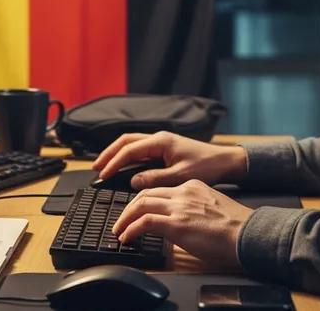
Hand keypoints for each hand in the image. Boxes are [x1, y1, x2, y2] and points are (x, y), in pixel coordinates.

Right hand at [92, 131, 247, 189]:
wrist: (224, 161)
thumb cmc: (206, 166)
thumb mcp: (180, 176)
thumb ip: (155, 178)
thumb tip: (132, 181)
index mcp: (160, 141)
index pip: (129, 149)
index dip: (114, 162)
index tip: (103, 174)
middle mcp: (158, 138)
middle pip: (125, 141)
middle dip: (109, 154)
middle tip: (96, 168)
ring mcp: (161, 142)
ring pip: (131, 144)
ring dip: (117, 154)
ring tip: (104, 166)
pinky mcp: (164, 149)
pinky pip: (140, 150)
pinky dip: (128, 156)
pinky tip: (123, 167)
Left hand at [112, 179, 253, 266]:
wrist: (248, 234)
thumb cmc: (236, 228)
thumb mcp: (212, 208)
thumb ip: (193, 208)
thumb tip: (180, 222)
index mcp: (193, 186)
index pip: (160, 190)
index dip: (144, 201)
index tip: (137, 211)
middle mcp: (184, 192)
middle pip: (145, 194)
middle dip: (129, 208)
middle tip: (122, 221)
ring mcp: (179, 207)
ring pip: (140, 205)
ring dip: (125, 218)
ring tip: (119, 230)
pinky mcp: (177, 224)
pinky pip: (144, 223)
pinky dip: (131, 229)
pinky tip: (127, 237)